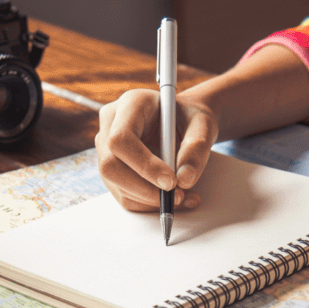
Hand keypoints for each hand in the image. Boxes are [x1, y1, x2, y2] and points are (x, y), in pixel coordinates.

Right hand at [96, 89, 217, 211]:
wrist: (183, 123)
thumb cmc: (189, 119)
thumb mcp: (202, 125)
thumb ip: (197, 147)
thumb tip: (185, 179)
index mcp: (130, 104)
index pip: (121, 139)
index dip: (144, 165)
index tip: (171, 181)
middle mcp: (110, 125)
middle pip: (110, 165)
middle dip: (143, 188)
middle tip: (176, 196)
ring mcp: (106, 148)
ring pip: (115, 184)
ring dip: (149, 199)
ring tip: (183, 197)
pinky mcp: (112, 169)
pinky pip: (124, 194)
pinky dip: (149, 203)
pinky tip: (172, 199)